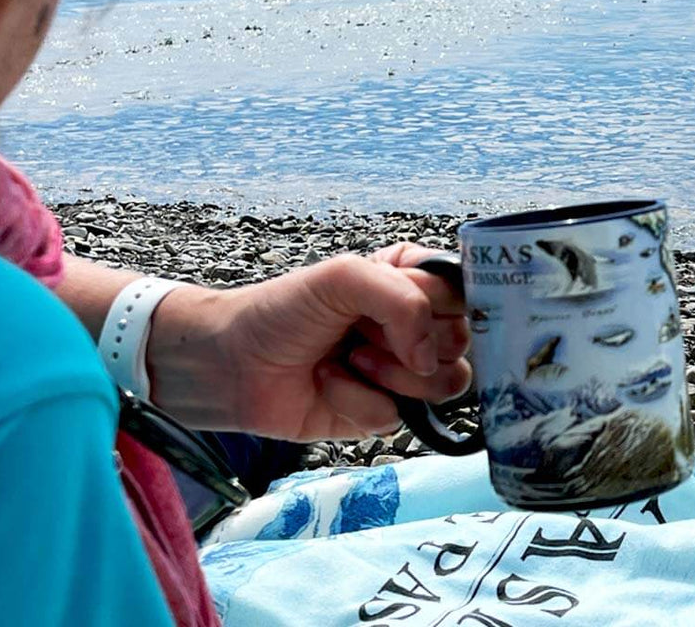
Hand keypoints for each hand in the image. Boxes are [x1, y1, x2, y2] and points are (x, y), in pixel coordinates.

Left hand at [147, 245, 471, 441]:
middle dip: (412, 341)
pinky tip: (328, 385)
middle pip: (462, 342)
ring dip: (388, 374)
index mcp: (409, 281)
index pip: (462, 292)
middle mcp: (413, 325)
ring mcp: (401, 371)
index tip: (415, 308)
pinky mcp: (382, 412)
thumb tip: (431, 359)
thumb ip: (404, 300)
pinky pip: (398, 417)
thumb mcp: (345, 277)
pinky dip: (357, 401)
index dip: (442, 305)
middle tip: (364, 333)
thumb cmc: (284, 309)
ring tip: (349, 359)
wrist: (232, 364)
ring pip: (443, 384)